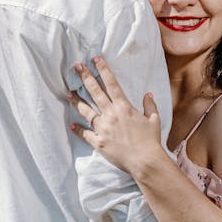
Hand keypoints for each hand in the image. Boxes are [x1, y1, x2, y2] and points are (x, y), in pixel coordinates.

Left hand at [69, 55, 166, 177]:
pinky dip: (78, 130)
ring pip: (86, 111)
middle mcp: (111, 115)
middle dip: (85, 77)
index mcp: (124, 107)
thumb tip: (148, 95)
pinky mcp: (98, 142)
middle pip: (95, 92)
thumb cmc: (151, 141)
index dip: (103, 70)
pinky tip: (72, 125)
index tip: (96, 59)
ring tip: (68, 93)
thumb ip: (150, 106)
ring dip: (76, 101)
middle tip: (76, 66)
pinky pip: (85, 134)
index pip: (111, 84)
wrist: (145, 161)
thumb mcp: (154, 120)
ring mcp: (103, 128)